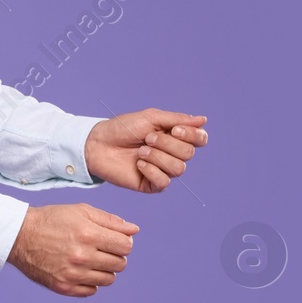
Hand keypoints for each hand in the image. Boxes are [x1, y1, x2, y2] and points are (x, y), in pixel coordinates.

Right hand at [7, 203, 137, 296]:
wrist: (19, 236)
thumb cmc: (50, 220)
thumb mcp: (80, 211)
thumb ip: (110, 220)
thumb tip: (134, 230)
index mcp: (88, 234)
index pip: (126, 246)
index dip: (122, 241)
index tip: (112, 239)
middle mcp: (82, 256)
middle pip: (120, 264)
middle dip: (114, 255)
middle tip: (99, 248)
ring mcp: (73, 274)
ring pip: (109, 279)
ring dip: (104, 269)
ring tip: (89, 259)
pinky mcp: (64, 287)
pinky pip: (92, 291)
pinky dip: (90, 282)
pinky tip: (79, 270)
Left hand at [83, 108, 207, 192]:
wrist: (98, 144)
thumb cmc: (122, 129)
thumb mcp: (150, 118)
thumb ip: (177, 119)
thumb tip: (203, 120)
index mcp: (175, 137)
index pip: (200, 139)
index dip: (192, 135)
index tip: (174, 129)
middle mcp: (172, 154)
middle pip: (189, 153)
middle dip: (167, 144)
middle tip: (147, 139)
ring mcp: (162, 170)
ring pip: (178, 168)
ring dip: (158, 157)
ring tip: (140, 151)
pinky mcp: (151, 184)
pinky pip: (165, 182)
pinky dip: (151, 170)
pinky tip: (138, 164)